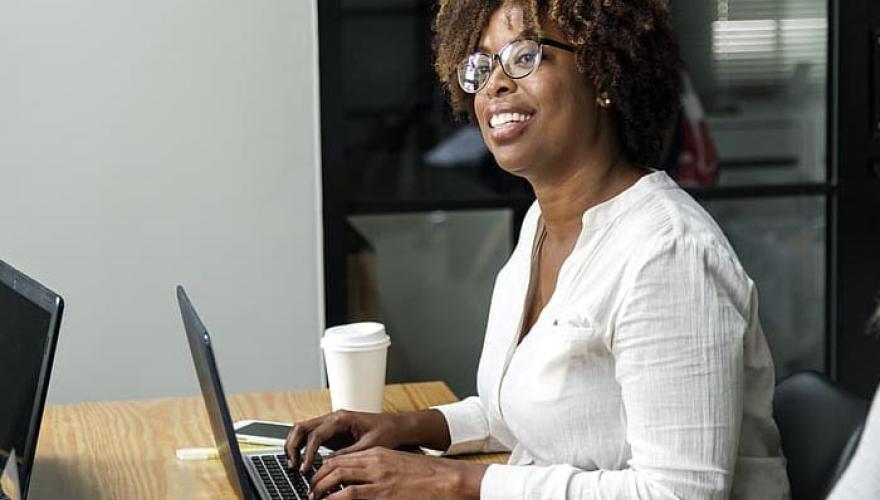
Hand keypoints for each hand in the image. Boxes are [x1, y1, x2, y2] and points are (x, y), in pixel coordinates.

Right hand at [285, 410, 405, 471]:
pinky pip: (310, 437)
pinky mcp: (331, 433)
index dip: (308, 452)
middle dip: (293, 446)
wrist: (396, 426)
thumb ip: (348, 454)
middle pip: (301, 427)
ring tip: (294, 466)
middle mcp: (333, 418)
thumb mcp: (369, 446)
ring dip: (294, 446)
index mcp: (342, 418)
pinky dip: (302, 448)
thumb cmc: (386, 432)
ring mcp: (330, 424)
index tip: (305, 468)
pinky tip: (303, 463)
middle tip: (293, 466)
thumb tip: (328, 464)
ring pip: (302, 430)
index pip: (316, 434)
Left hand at [309, 447, 486, 499]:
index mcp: (378, 453)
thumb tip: (361, 482)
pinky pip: (348, 494)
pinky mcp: (381, 492)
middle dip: (318, 478)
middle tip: (311, 490)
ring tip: (313, 497)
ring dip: (320, 488)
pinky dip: (332, 498)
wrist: (447, 480)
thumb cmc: (428, 476)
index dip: (325, 468)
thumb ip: (380, 470)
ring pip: (337, 476)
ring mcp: (377, 476)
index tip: (318, 478)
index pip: (343, 457)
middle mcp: (374, 461)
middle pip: (335, 464)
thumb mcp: (399, 466)